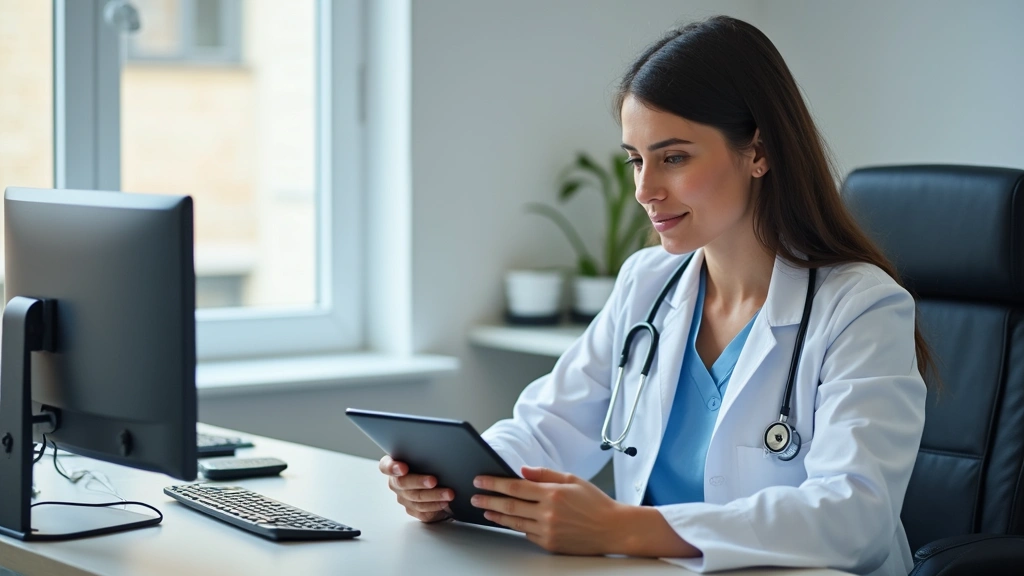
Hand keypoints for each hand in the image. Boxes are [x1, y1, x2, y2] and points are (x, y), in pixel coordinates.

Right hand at [379, 455, 453, 522]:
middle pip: (403, 484)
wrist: (439, 481)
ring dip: (434, 496)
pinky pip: (422, 511)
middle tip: (433, 480)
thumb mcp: (424, 455)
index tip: (403, 468)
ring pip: (416, 499)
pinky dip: (435, 506)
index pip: (386, 466)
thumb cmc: (428, 463)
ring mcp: (403, 498)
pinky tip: (445, 502)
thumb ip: (422, 453)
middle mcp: (396, 482)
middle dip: (419, 482)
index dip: (393, 467)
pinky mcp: (413, 510)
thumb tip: (437, 449)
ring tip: (448, 493)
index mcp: (393, 465)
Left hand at [470, 466, 625, 554]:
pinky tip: (512, 521)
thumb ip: (545, 474)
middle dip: (489, 499)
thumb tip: (522, 471)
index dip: (494, 483)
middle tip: (475, 496)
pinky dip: (518, 526)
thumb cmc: (595, 502)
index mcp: (552, 493)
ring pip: (514, 522)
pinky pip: (528, 534)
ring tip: (486, 509)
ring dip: (497, 515)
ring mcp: (548, 530)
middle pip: (509, 505)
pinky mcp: (550, 544)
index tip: (480, 480)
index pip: (515, 486)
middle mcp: (548, 512)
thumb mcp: (572, 479)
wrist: (613, 529)